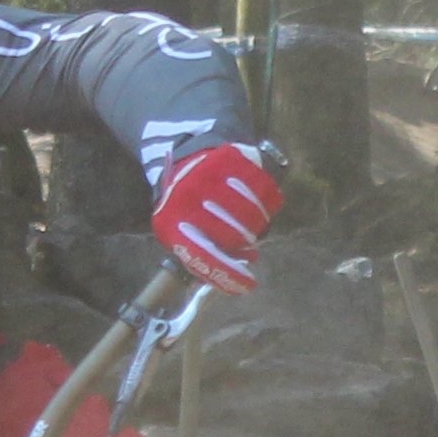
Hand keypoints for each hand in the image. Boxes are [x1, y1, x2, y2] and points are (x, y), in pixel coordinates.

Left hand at [151, 141, 279, 293]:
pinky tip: (259, 204)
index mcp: (171, 220)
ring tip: (250, 224)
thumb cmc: (188, 203)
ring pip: (251, 214)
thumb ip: (203, 255)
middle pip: (233, 235)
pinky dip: (266, 203)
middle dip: (244, 244)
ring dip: (257, 225)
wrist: (190, 152)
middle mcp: (189, 197)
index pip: (202, 255)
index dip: (228, 274)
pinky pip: (262, 190)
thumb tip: (234, 274)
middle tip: (247, 246)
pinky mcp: (233, 159)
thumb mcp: (183, 230)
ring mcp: (213, 175)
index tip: (248, 284)